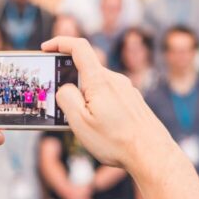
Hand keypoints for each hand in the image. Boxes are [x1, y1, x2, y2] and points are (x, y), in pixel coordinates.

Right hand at [41, 36, 174, 171]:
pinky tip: (99, 128)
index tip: (45, 48)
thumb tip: (64, 88)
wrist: (153, 155)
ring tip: (82, 125)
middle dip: (69, 84)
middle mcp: (116, 80)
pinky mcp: (134, 102)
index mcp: (100, 81)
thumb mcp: (80, 122)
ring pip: (98, 86)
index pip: (78, 47)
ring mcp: (127, 90)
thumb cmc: (116, 141)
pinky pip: (110, 96)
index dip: (59, 43)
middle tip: (60, 105)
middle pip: (86, 71)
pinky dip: (98, 105)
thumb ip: (66, 98)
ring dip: (85, 99)